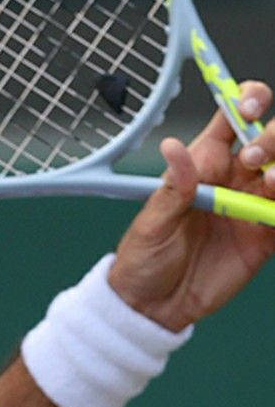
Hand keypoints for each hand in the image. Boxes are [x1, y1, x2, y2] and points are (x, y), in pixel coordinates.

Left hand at [108, 81, 274, 330]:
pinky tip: (274, 214)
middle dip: (272, 138)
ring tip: (271, 185)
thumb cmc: (145, 256)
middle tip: (252, 160)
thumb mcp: (153, 222)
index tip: (249, 105)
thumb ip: (173, 187)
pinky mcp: (265, 238)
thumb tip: (172, 146)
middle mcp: (235, 178)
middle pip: (270, 140)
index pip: (233, 118)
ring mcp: (253, 206)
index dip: (248, 100)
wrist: (154, 306)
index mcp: (205, 162)